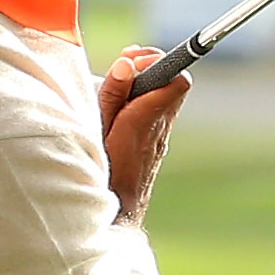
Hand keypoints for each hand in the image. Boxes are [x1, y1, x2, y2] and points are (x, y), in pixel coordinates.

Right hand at [99, 46, 189, 224]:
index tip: (134, 60)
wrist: (115, 214)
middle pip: (174, 83)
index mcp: (146, 120)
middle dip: (150, 67)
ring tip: (119, 87)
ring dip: (145, 85)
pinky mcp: (155, 145)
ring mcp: (160, 137)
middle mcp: (160, 128)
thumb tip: (127, 63)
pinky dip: (141, 102)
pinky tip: (121, 109)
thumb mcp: (97, 128)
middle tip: (125, 67)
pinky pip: (155, 113)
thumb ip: (113, 94)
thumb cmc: (101, 170)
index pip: (177, 80)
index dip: (159, 61)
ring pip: (164, 97)